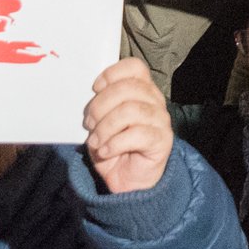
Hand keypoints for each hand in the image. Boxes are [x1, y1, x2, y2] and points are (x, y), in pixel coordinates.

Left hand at [81, 57, 172, 194]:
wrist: (128, 181)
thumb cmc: (114, 148)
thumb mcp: (100, 124)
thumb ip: (99, 107)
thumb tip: (86, 98)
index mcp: (141, 90)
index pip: (134, 67)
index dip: (112, 74)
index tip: (94, 89)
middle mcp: (154, 101)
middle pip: (128, 88)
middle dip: (101, 105)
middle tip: (89, 123)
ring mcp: (160, 120)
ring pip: (131, 110)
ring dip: (106, 126)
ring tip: (95, 141)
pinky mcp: (162, 140)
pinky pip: (137, 134)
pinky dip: (115, 143)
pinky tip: (106, 151)